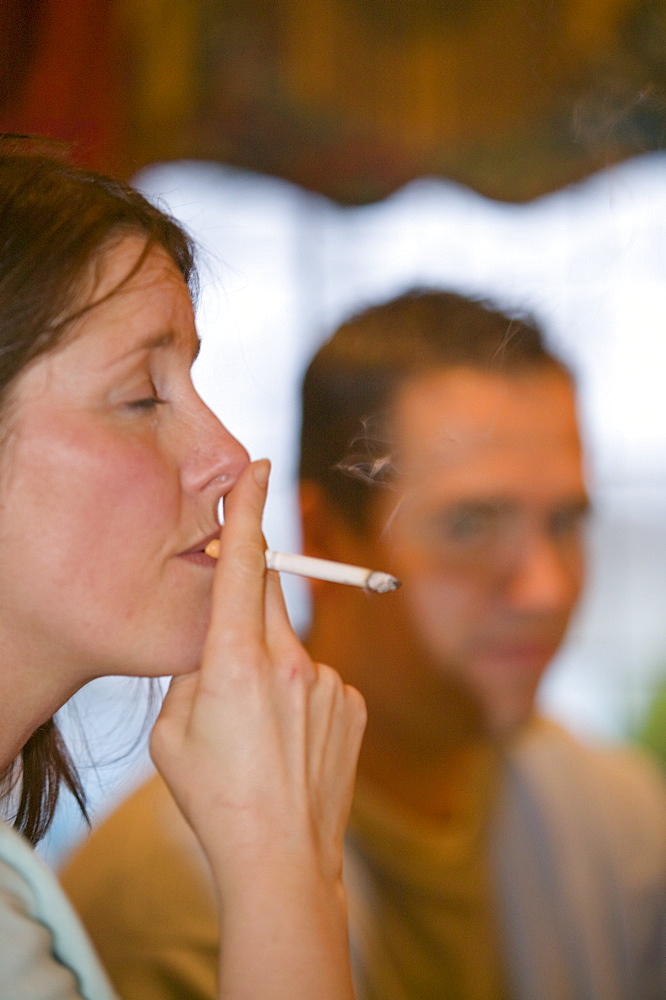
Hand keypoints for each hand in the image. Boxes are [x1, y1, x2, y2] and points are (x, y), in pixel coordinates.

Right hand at [150, 459, 365, 998]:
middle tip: (232, 651)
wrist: (281, 858)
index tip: (257, 470)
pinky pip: (319, 678)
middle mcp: (291, 662)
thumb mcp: (173, 731)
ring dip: (271, 668)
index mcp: (237, 662)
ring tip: (262, 731)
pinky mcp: (353, 703)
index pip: (246, 565)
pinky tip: (291, 742)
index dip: (249, 511)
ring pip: (292, 647)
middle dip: (247, 606)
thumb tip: (215, 643)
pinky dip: (301, 695)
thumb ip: (193, 671)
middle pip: (270, 598)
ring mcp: (330, 682)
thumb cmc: (215, 796)